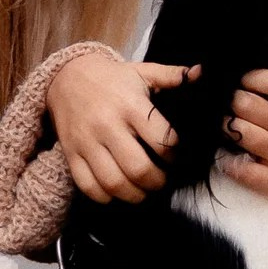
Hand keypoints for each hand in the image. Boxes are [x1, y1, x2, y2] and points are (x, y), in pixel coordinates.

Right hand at [46, 52, 200, 204]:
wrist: (66, 77)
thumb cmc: (111, 79)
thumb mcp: (142, 72)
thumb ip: (172, 76)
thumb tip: (201, 73)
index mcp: (130, 105)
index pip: (161, 140)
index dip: (174, 155)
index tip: (175, 158)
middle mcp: (108, 125)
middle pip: (138, 168)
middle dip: (156, 182)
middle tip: (162, 181)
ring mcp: (87, 141)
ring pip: (113, 182)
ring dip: (133, 195)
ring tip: (143, 191)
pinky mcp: (71, 153)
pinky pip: (87, 185)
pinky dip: (104, 196)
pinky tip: (116, 192)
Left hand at [220, 68, 267, 233]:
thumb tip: (254, 86)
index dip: (248, 79)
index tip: (240, 84)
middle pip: (247, 104)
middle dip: (231, 102)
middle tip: (228, 107)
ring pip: (240, 132)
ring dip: (226, 128)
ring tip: (227, 130)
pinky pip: (241, 169)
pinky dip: (228, 164)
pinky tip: (228, 159)